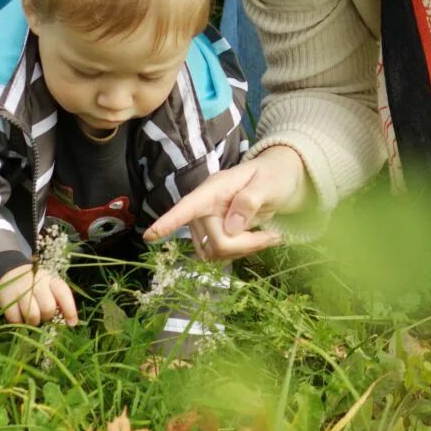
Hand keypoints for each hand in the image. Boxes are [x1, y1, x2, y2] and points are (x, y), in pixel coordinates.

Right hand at [0, 264, 77, 326]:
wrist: (10, 273)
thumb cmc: (36, 285)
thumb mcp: (50, 285)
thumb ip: (59, 300)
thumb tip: (69, 321)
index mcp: (51, 279)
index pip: (63, 294)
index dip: (70, 310)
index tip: (72, 323)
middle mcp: (37, 283)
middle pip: (48, 308)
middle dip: (47, 317)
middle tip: (43, 316)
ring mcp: (21, 290)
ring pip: (32, 316)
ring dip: (34, 322)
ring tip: (32, 317)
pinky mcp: (7, 299)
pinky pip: (16, 320)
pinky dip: (19, 323)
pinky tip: (20, 316)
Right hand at [142, 146, 305, 260]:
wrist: (280, 179)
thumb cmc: (273, 175)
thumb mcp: (268, 183)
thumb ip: (250, 200)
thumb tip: (231, 227)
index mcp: (214, 189)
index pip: (188, 206)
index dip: (169, 221)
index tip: (150, 235)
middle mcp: (206, 207)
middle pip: (215, 241)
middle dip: (245, 245)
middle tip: (273, 236)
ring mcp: (209, 223)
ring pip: (216, 253)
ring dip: (243, 251)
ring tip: (268, 236)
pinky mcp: (216, 235)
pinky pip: (222, 255)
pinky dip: (243, 252)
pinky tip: (260, 239)